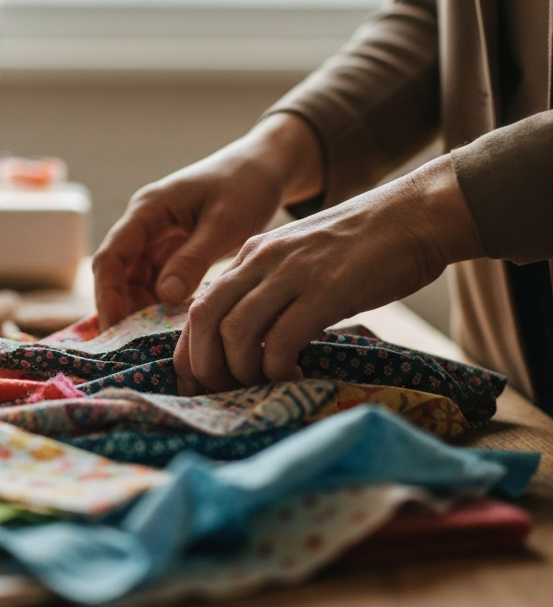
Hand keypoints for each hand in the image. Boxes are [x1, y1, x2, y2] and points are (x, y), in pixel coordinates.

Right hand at [93, 114, 324, 328]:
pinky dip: (159, 303)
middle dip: (120, 308)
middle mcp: (143, 224)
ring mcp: (155, 237)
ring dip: (139, 309)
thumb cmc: (245, 186)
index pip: (110, 257)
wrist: (265, 168)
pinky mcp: (171, 249)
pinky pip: (154, 281)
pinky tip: (172, 325)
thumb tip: (165, 297)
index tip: (116, 330)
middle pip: (115, 272)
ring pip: (133, 280)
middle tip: (132, 347)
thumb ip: (193, 258)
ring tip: (154, 341)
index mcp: (148, 210)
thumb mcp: (224, 223)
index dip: (107, 295)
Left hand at [173, 155, 483, 393]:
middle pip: (205, 318)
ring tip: (261, 385)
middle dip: (205, 365)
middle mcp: (262, 260)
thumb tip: (252, 342)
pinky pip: (283, 339)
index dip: (191, 350)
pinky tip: (293, 376)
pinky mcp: (326, 289)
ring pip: (237, 331)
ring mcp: (292, 273)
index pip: (199, 306)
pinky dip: (279, 367)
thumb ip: (272, 290)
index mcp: (252, 254)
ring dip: (242, 370)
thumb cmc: (364, 247)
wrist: (415, 214)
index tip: (199, 381)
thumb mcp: (300, 260)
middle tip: (223, 392)